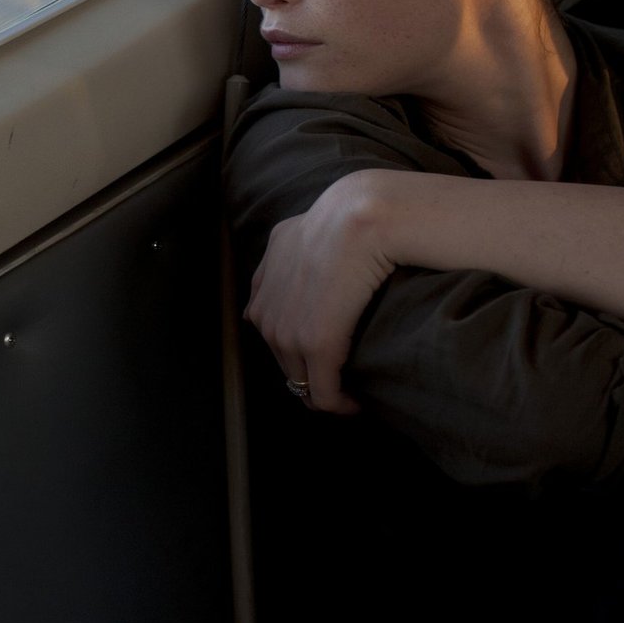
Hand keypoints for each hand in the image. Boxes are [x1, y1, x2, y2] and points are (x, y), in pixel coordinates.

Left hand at [244, 171, 403, 415]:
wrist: (360, 217)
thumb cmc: (346, 219)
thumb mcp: (296, 233)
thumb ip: (285, 256)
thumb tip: (291, 265)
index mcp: (263, 285)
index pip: (274, 330)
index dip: (299, 347)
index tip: (328, 354)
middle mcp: (266, 312)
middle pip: (286, 361)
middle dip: (312, 373)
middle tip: (345, 379)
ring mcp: (287, 332)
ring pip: (302, 382)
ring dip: (326, 392)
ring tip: (351, 394)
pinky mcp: (314, 347)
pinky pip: (323, 394)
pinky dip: (339, 404)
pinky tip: (356, 403)